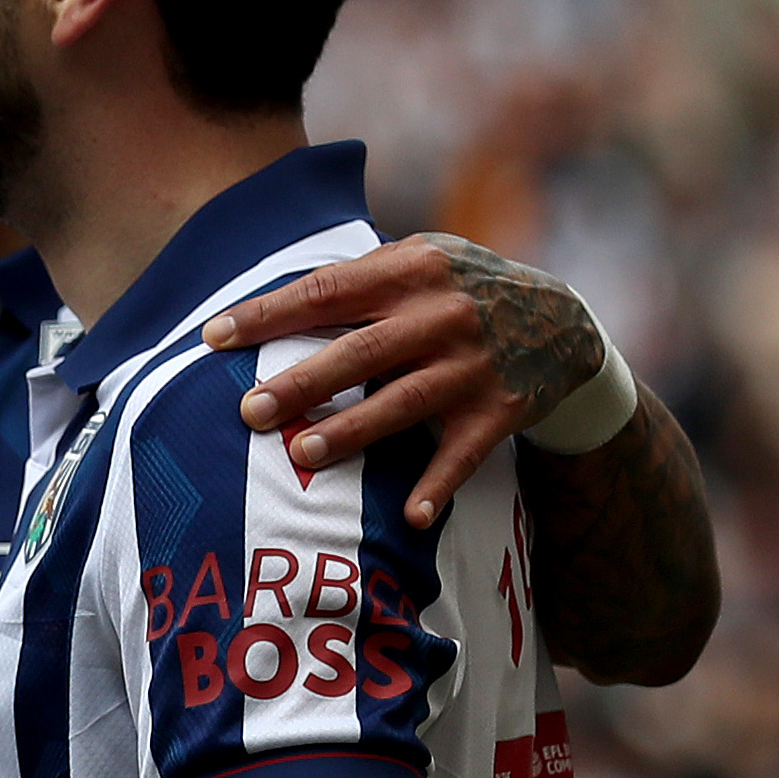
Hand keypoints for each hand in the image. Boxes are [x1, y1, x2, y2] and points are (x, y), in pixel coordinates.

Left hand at [200, 232, 607, 528]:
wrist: (564, 319)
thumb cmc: (462, 290)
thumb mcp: (421, 260)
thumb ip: (361, 279)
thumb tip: (270, 305)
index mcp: (412, 270)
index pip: (328, 290)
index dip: (269, 314)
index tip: (214, 338)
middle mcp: (443, 315)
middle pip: (361, 351)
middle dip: (302, 382)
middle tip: (250, 411)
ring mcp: (472, 366)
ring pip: (403, 402)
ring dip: (352, 432)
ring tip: (301, 453)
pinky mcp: (499, 411)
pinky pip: (462, 454)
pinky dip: (439, 486)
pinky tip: (412, 517)